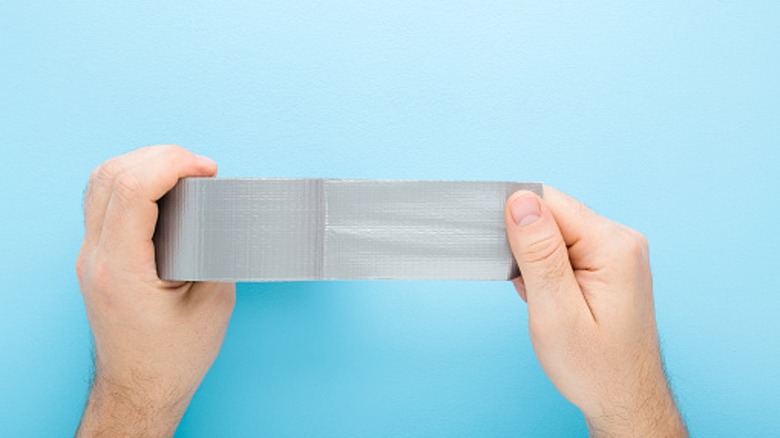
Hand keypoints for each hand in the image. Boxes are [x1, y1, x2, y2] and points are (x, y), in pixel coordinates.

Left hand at [75, 145, 235, 436]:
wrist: (140, 388)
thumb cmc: (174, 357)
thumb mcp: (213, 302)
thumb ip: (217, 249)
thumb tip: (221, 209)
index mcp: (122, 269)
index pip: (131, 190)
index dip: (172, 164)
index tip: (207, 169)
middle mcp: (96, 257)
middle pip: (110, 175)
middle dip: (160, 157)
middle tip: (200, 167)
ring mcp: (90, 256)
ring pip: (99, 182)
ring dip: (142, 164)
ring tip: (182, 171)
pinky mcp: (96, 257)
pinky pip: (102, 201)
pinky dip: (132, 182)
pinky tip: (161, 189)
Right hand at [505, 187, 686, 436]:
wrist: (624, 401)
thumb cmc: (595, 368)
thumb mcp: (555, 312)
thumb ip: (538, 253)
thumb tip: (520, 201)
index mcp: (612, 246)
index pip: (549, 203)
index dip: (516, 222)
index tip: (506, 255)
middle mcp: (621, 240)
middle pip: (552, 215)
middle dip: (527, 248)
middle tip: (532, 291)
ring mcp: (618, 252)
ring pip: (555, 233)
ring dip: (537, 263)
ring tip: (546, 301)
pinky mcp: (609, 264)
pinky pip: (565, 250)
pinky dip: (547, 272)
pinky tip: (553, 301)